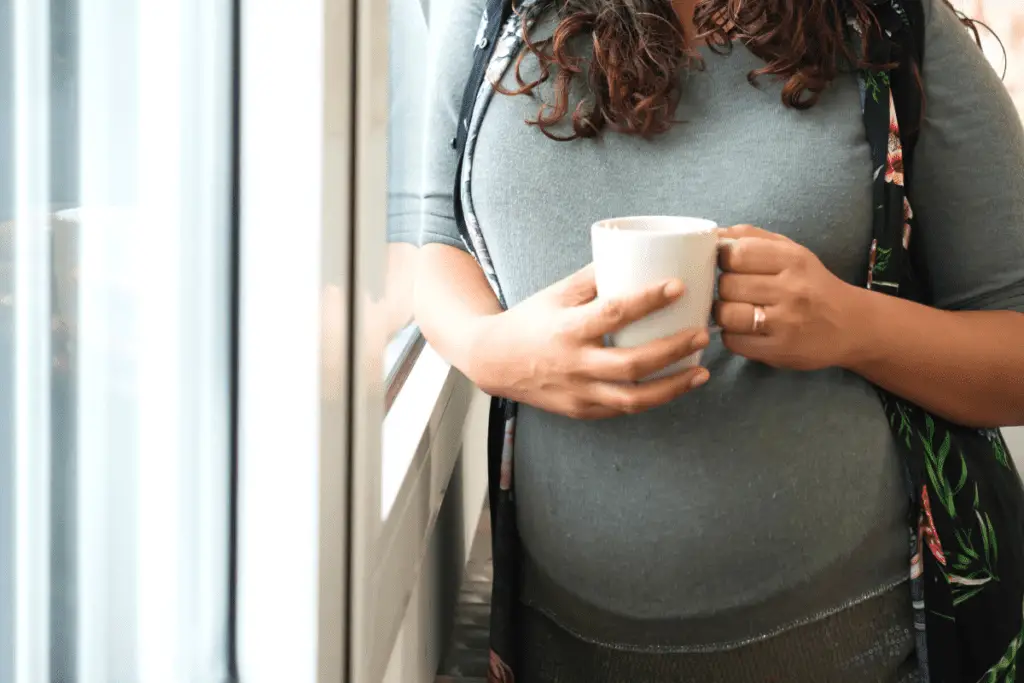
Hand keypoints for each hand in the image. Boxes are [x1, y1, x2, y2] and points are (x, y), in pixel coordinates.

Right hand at [467, 264, 710, 418]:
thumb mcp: (556, 293)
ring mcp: (577, 392)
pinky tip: (674, 386)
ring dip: (673, 386)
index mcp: (566, 329)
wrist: (492, 361)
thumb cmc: (530, 320)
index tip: (678, 286)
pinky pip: (622, 410)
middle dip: (673, 350)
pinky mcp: (581, 410)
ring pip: (633, 398)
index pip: (612, 313)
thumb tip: (636, 254)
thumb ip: (594, 278)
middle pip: (631, 364)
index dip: (647, 299)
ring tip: (701, 372)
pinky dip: (652, 400)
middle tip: (701, 334)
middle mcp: (573, 364)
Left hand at [714, 224, 862, 370]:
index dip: (724, 259)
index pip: (738, 253)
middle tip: (736, 292)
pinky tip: (744, 330)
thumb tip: (714, 233)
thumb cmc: (812, 284)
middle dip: (725, 288)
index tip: (730, 266)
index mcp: (792, 259)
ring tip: (736, 311)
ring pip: (726, 314)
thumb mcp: (791, 251)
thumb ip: (752, 237)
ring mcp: (785, 323)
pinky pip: (734, 342)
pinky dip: (732, 336)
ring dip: (723, 313)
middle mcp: (791, 289)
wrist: (852, 326)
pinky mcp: (778, 351)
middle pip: (727, 285)